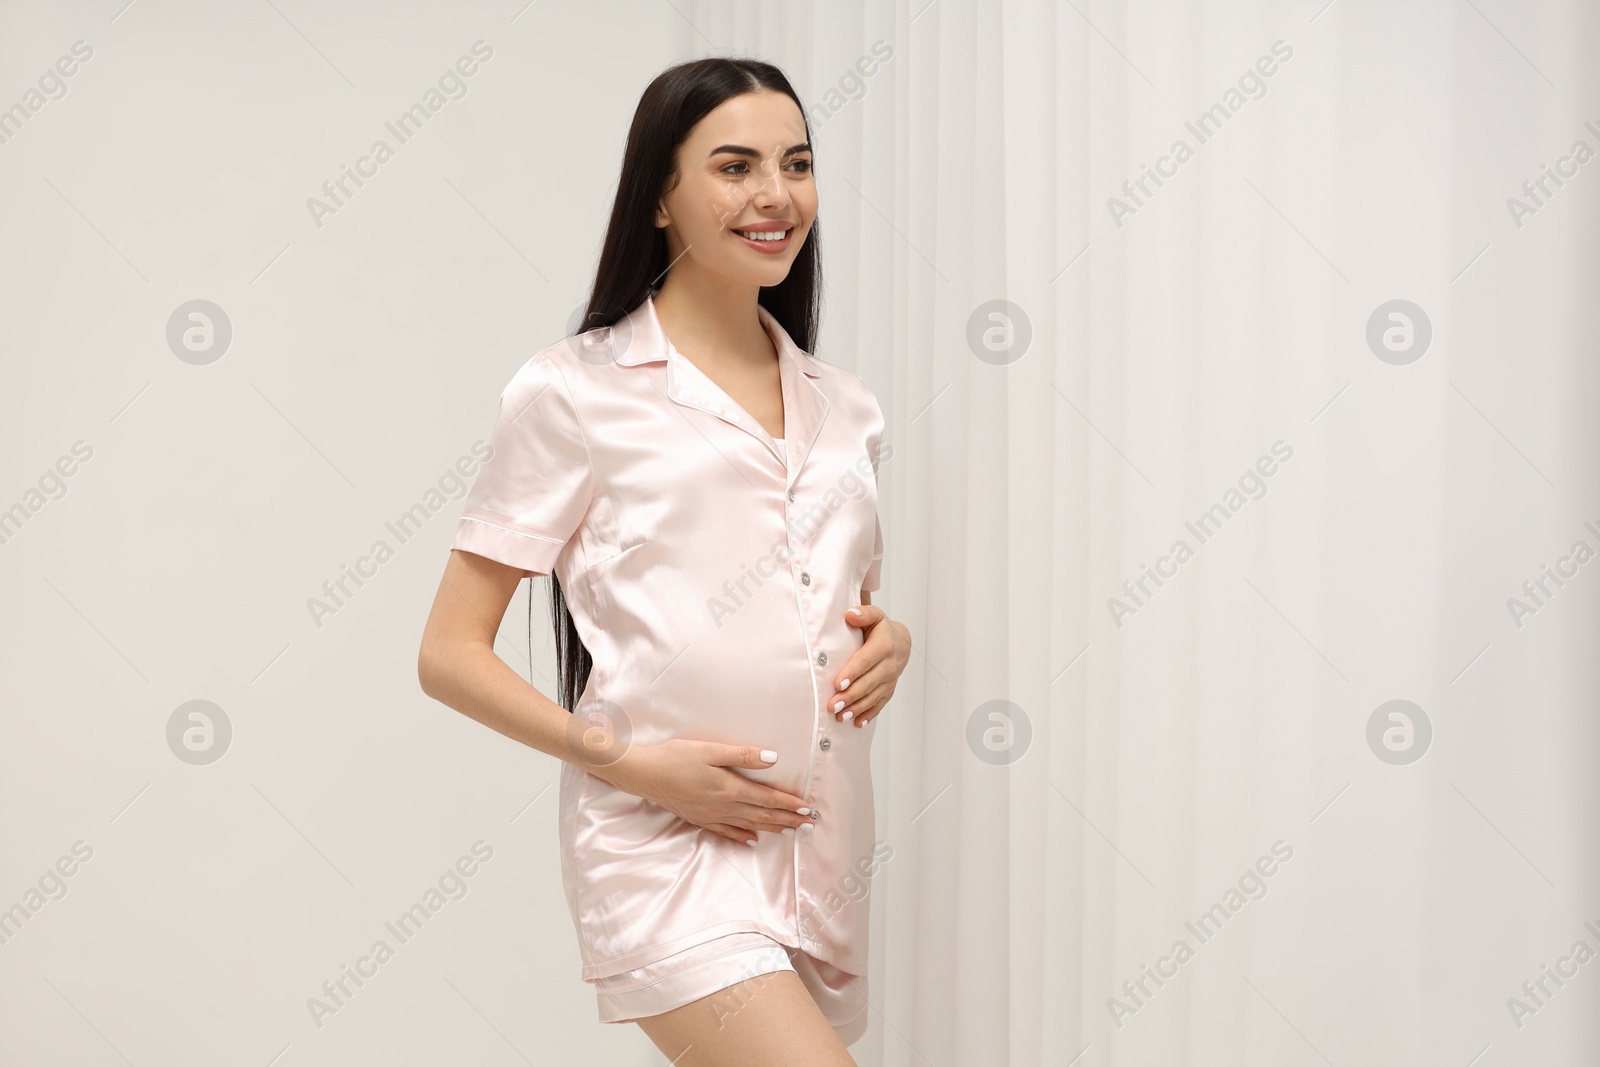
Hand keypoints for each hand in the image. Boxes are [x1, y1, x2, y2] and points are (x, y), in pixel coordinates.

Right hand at [587, 738, 812, 846]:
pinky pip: (727, 833)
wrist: (646, 774)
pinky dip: (743, 837)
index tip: (807, 808)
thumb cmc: (677, 757)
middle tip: (808, 825)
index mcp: (730, 789)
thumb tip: (773, 759)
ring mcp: (712, 816)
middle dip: (788, 820)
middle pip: (763, 816)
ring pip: (749, 826)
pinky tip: (752, 841)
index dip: (789, 804)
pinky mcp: (700, 820)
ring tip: (790, 831)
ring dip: (772, 829)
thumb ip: (743, 755)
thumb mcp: (711, 750)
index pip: (767, 799)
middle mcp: (724, 807)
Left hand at [830, 605, 910, 727]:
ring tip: (840, 716)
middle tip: (832, 705)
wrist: (902, 643)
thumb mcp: (875, 616)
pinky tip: (857, 723)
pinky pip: (879, 704)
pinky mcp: (889, 691)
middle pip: (868, 683)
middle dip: (850, 696)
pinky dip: (868, 715)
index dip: (852, 673)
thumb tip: (850, 615)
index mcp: (884, 646)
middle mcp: (889, 665)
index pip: (866, 661)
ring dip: (856, 708)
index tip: (838, 684)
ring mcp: (890, 680)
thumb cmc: (882, 629)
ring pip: (873, 697)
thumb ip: (863, 613)